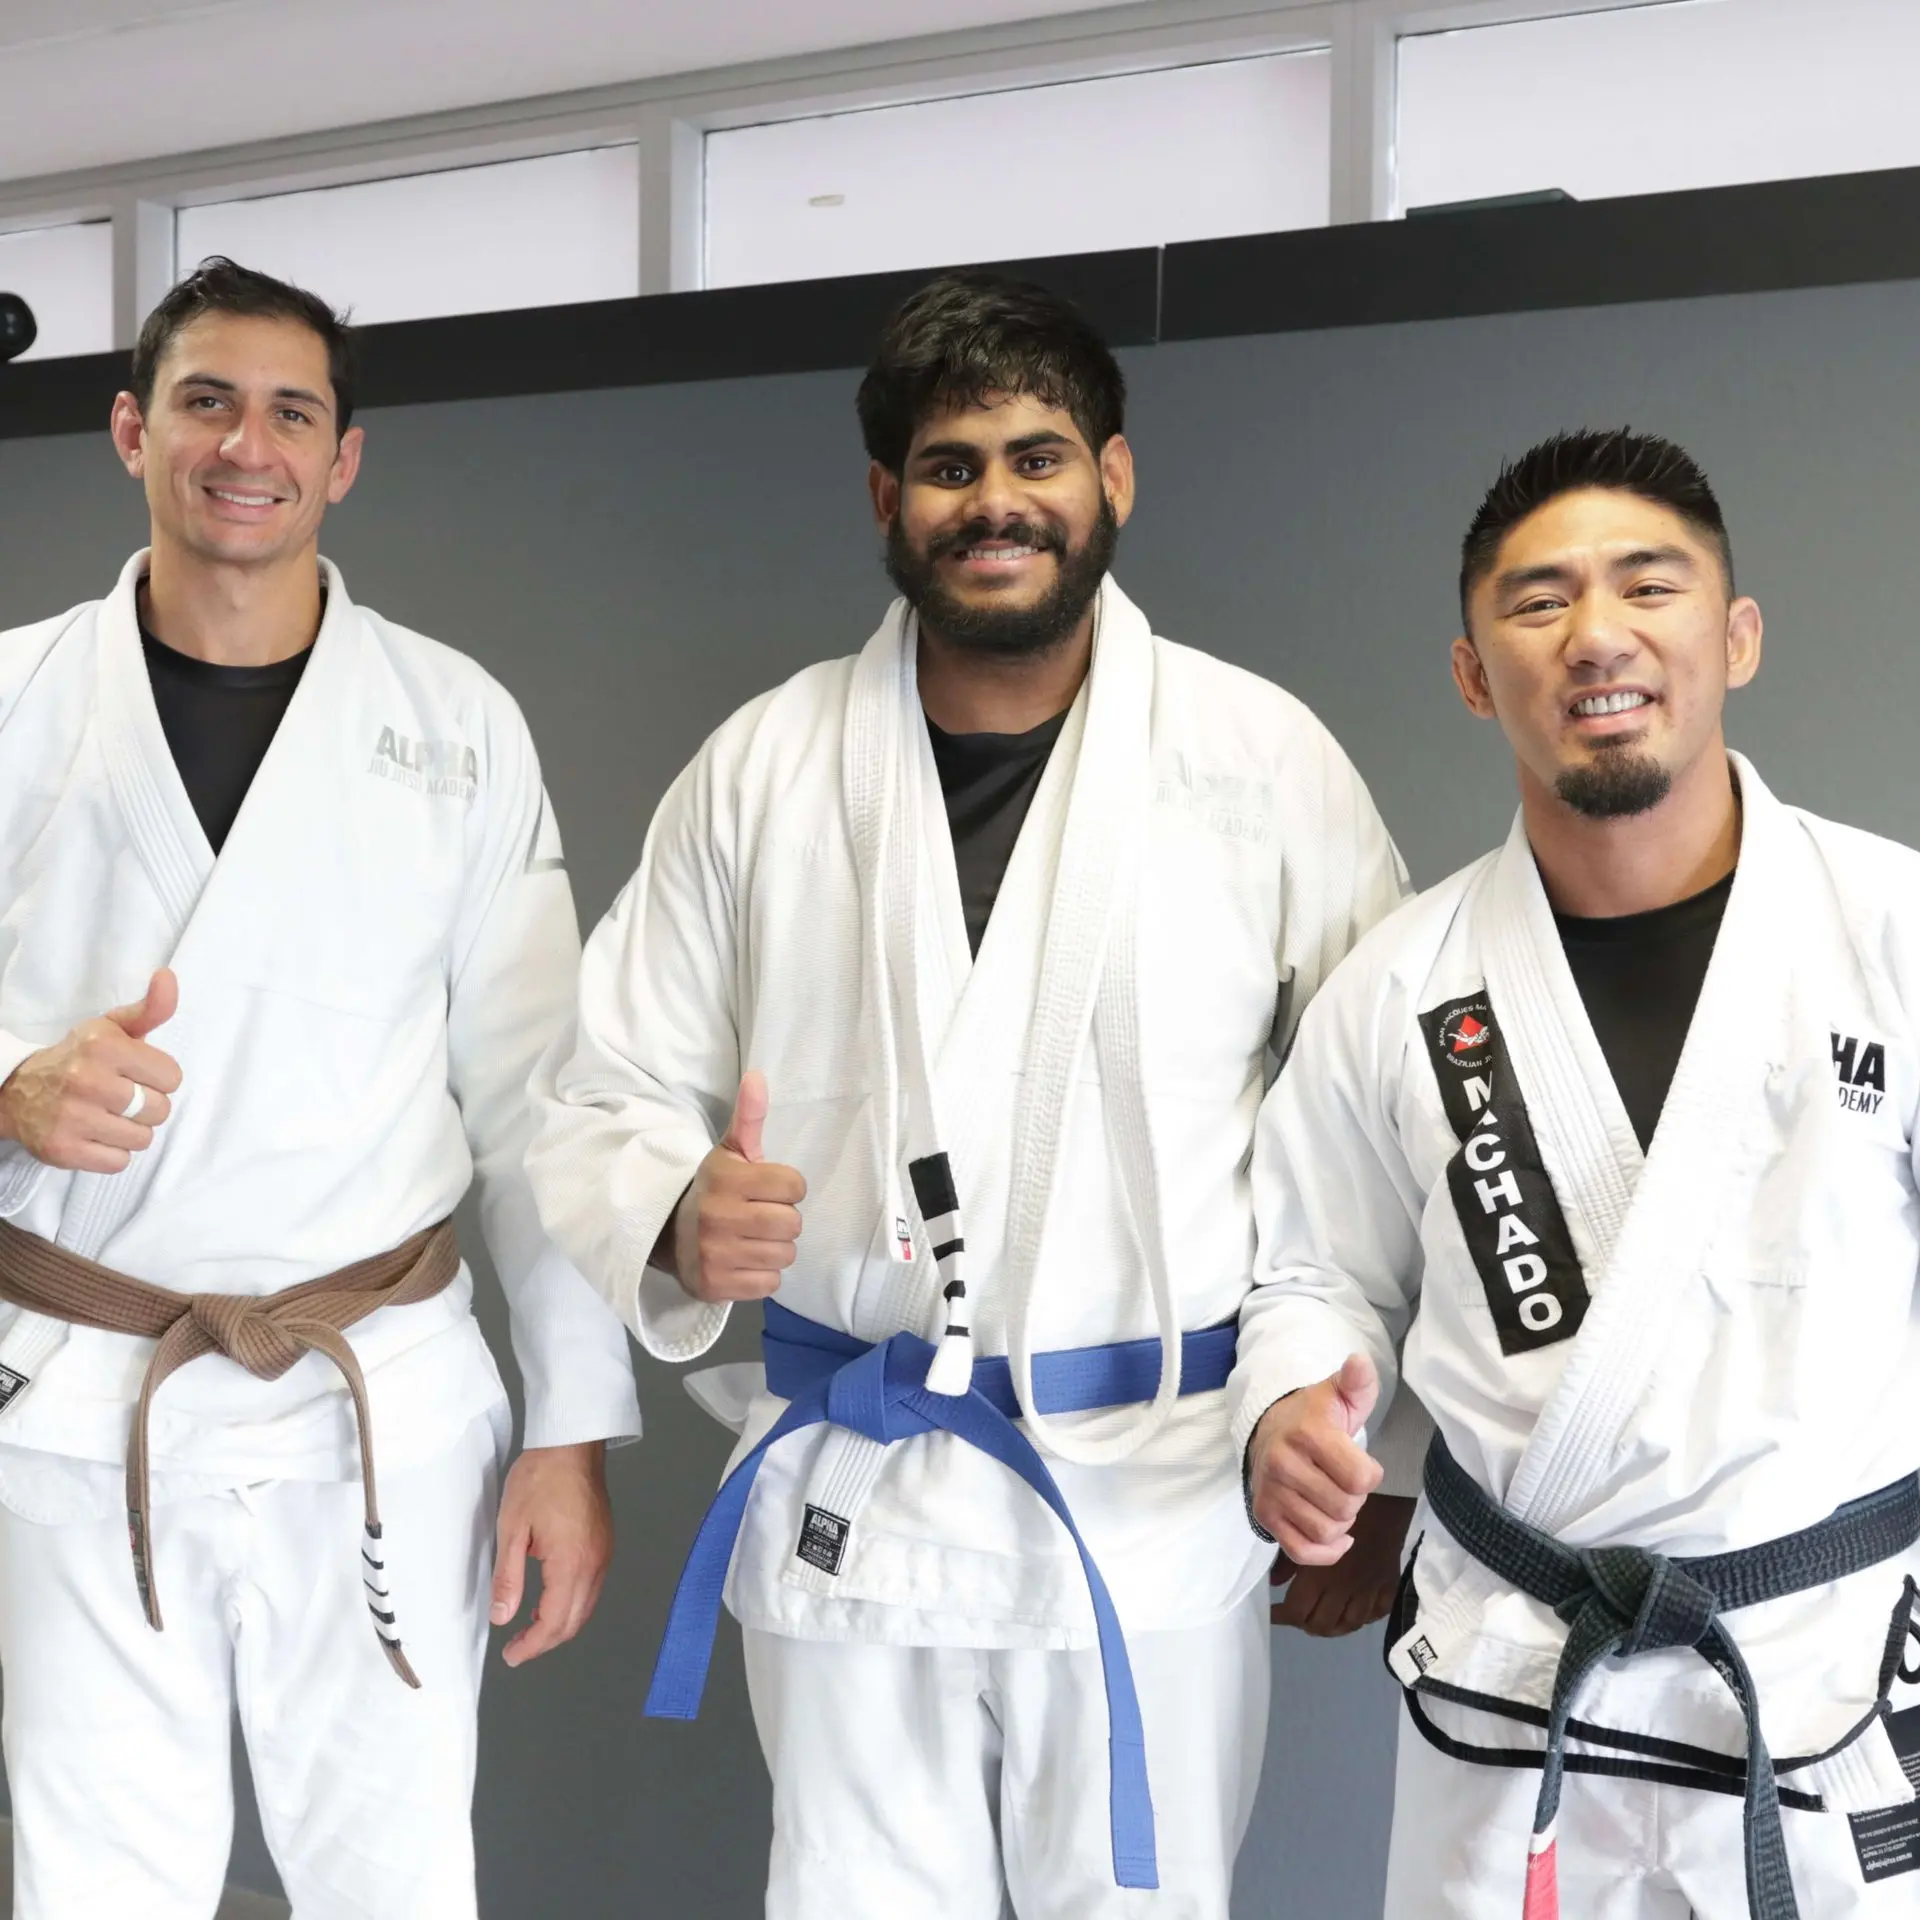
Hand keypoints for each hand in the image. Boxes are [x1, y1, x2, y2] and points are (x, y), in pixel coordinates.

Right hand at [0, 970, 181, 1171]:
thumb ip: (149, 1009)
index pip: (172, 1077)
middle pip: (160, 1110)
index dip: (159, 1078)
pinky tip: (96, 1135)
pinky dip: (113, 1153)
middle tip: (122, 1098)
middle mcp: (87, 1080)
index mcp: (104, 1046)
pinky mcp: (62, 1150)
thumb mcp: (111, 1028)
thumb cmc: (78, 1058)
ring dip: (131, 1131)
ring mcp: (72, 1118)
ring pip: (142, 1139)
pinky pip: (119, 1162)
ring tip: (109, 1116)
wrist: (16, 1089)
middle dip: (147, 1106)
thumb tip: (169, 977)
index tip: (137, 1075)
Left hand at [491, 1440, 613, 1666]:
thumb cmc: (540, 1479)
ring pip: (587, 1606)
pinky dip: (572, 1603)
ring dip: (560, 1624)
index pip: (555, 1623)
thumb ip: (508, 1577)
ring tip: (530, 1627)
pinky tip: (551, 1598)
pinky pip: (592, 1587)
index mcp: (571, 1563)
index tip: (511, 1655)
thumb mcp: (512, 1528)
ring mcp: (604, 1553)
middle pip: (575, 1621)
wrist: (571, 1444)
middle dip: (546, 1641)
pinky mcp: (605, 1542)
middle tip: (517, 1647)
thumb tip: (503, 1617)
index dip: (532, 1646)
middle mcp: (595, 1563)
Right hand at [666, 1070, 805, 1302]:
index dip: (787, 1189)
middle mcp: (718, 1216)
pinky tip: (743, 1262)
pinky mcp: (715, 1285)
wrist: (670, 1234)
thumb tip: (757, 1076)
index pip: (795, 1186)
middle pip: (793, 1224)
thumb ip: (749, 1117)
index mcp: (727, 1178)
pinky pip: (769, 1284)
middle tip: (759, 1218)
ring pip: (784, 1256)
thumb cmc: (716, 1190)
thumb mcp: (730, 1153)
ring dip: (774, 1250)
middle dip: (782, 1221)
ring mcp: (715, 1253)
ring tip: (751, 1240)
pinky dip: (762, 1276)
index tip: (767, 1191)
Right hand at [1247, 1354, 1384, 1566]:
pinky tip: (1335, 1536)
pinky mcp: (1264, 1515)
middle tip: (1343, 1482)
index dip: (1370, 1475)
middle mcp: (1284, 1464)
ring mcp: (1272, 1492)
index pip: (1361, 1479)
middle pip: (1346, 1508)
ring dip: (1340, 1522)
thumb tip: (1359, 1362)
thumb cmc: (1313, 1415)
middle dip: (1355, 1499)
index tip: (1361, 1463)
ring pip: (1326, 1532)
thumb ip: (1356, 1382)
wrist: (1268, 1428)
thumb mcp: (1337, 1394)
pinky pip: (1302, 1551)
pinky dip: (1325, 1552)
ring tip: (1333, 1500)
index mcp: (1308, 1434)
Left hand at [1272, 1493, 1414, 1635]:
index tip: (1273, 1612)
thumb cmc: (1334, 1509)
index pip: (1297, 1612)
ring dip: (1333, 1627)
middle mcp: (1344, 1591)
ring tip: (1321, 1620)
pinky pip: (1376, 1614)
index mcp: (1321, 1578)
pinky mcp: (1388, 1586)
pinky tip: (1353, 1613)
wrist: (1381, 1499)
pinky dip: (1363, 1618)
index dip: (1281, 1616)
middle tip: (1296, 1615)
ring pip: (1349, 1625)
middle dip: (1305, 1624)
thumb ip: (1288, 1560)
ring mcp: (1368, 1592)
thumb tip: (1274, 1582)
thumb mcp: (1304, 1531)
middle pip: (1322, 1624)